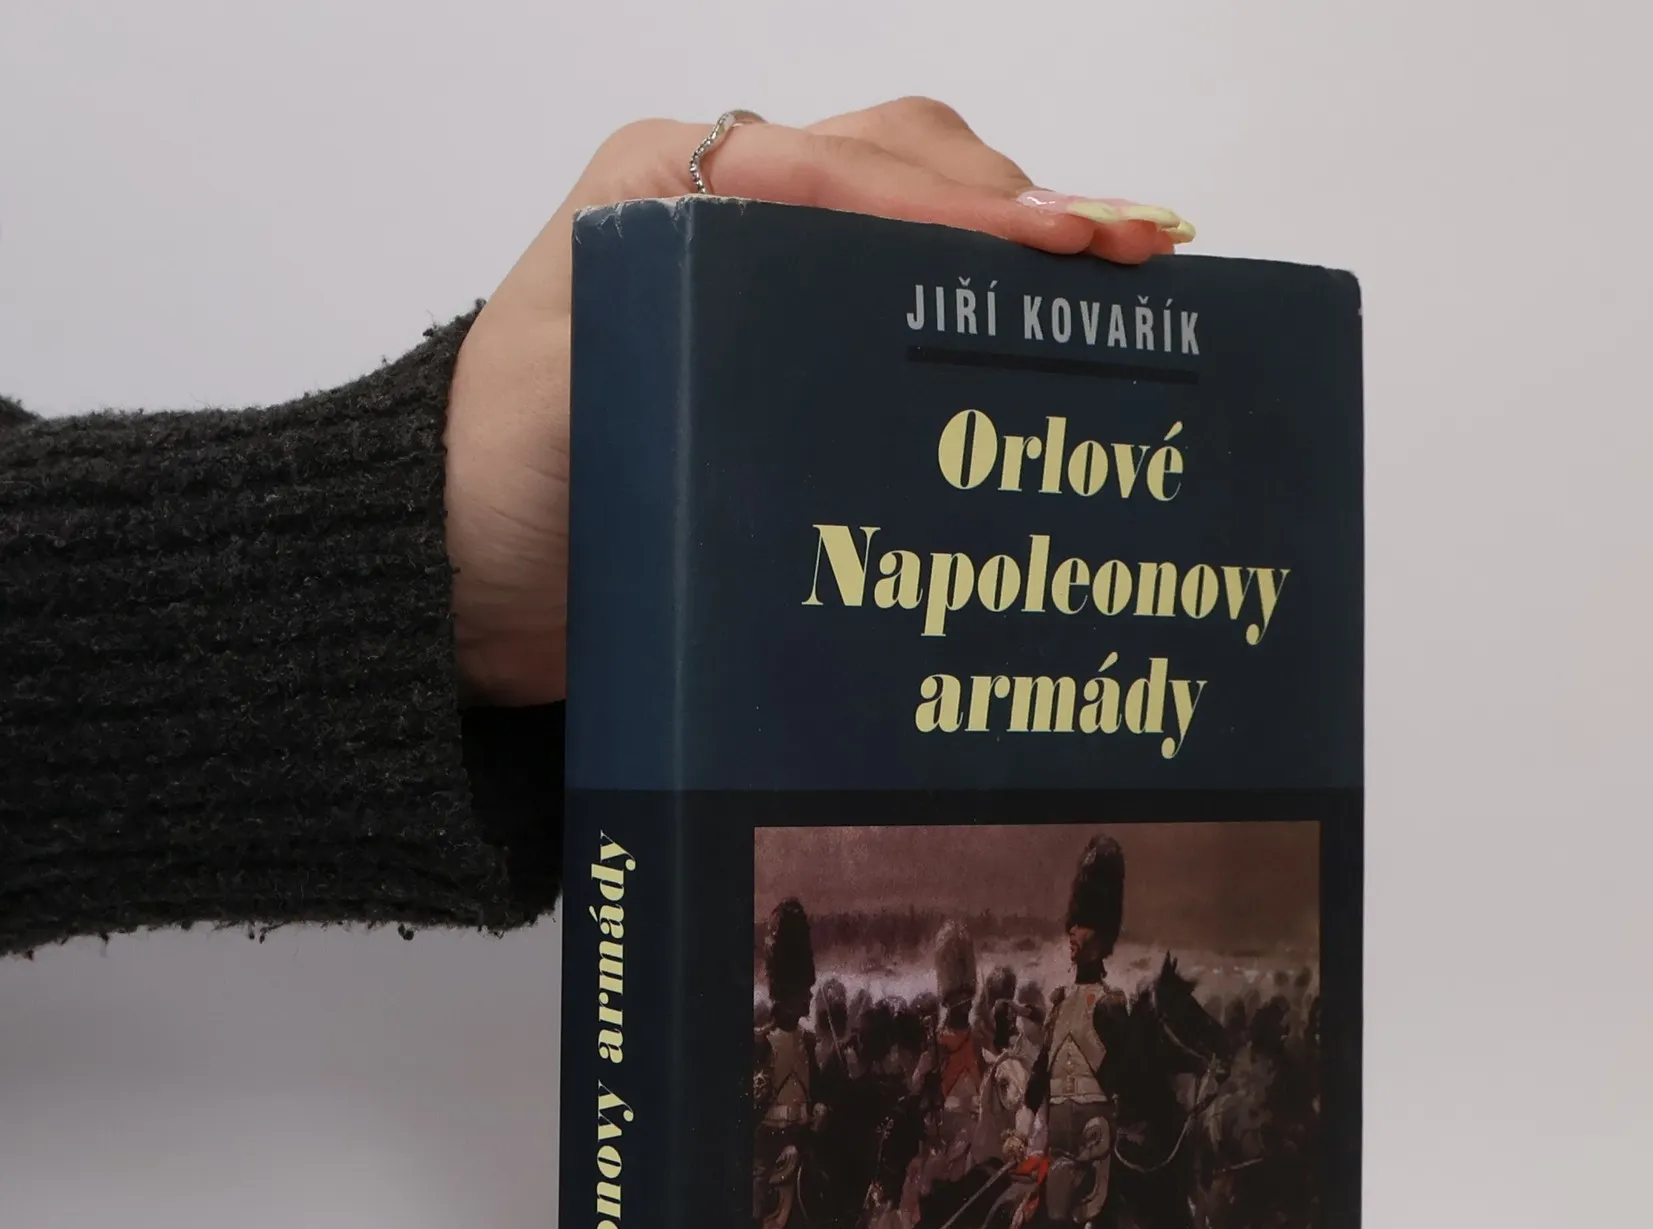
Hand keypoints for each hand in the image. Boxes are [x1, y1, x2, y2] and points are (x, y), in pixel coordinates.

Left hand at [444, 98, 1195, 706]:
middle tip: (1132, 258)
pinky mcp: (787, 359)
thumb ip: (696, 315)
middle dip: (1023, 204)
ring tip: (1116, 287)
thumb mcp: (587, 385)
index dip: (972, 207)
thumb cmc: (501, 485)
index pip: (855, 170)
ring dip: (1016, 248)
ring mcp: (766, 284)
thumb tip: (859, 296)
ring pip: (920, 224)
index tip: (1077, 244)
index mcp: (677, 187)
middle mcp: (731, 213)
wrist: (463, 580)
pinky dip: (979, 314)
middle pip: (909, 166)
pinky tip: (1043, 349)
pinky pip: (900, 308)